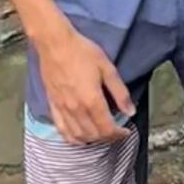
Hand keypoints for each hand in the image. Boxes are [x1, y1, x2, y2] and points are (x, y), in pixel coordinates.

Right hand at [35, 23, 132, 145]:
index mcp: (92, 100)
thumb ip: (120, 92)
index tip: (126, 131)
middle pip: (94, 135)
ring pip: (78, 135)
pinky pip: (61, 129)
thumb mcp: (108, 68)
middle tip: (116, 132)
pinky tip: (79, 137)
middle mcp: (76, 109)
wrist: (55, 43)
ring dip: (92, 140)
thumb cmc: (82, 52)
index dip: (119, 134)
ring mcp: (63, 109)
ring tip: (101, 134)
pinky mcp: (53, 105)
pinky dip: (72, 138)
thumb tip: (130, 111)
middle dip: (108, 137)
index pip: (107, 129)